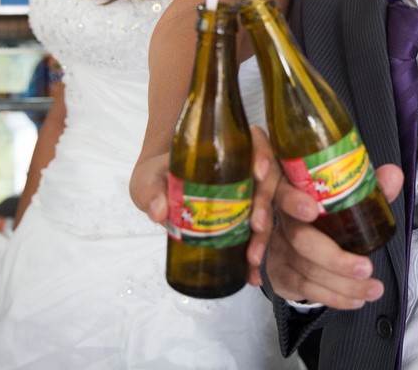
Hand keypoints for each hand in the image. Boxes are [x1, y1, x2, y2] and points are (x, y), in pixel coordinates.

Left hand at [131, 129, 279, 288]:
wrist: (156, 194)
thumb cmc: (156, 176)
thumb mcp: (149, 178)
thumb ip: (152, 190)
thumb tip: (159, 211)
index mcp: (226, 151)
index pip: (255, 143)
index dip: (263, 154)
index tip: (258, 173)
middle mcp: (243, 171)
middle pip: (268, 179)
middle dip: (266, 203)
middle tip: (256, 225)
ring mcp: (246, 198)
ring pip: (268, 210)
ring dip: (264, 235)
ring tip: (253, 258)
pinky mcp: (242, 222)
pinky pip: (255, 236)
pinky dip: (256, 256)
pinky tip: (253, 275)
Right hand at [265, 162, 403, 309]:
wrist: (294, 246)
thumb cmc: (324, 217)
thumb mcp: (343, 199)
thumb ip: (367, 187)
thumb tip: (393, 175)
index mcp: (294, 194)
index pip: (285, 192)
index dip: (295, 201)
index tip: (312, 209)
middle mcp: (282, 220)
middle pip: (301, 239)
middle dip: (335, 258)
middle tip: (366, 267)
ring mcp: (278, 249)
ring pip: (307, 270)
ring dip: (344, 284)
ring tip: (374, 289)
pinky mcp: (280, 274)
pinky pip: (306, 289)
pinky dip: (334, 297)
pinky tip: (356, 300)